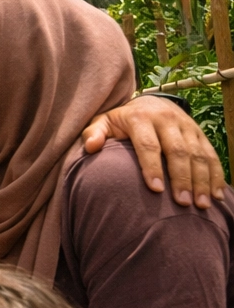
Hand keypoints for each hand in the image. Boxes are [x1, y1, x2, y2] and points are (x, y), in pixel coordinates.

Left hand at [82, 94, 225, 207]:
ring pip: (198, 154)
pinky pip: (212, 154)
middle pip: (178, 151)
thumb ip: (93, 133)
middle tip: (182, 202)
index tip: (156, 190)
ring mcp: (187, 126)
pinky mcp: (200, 133)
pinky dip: (216, 175)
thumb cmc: (121, 121)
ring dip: (202, 180)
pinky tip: (217, 195)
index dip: (153, 167)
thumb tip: (90, 147)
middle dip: (182, 178)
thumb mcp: (104, 122)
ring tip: (201, 204)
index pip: (148, 145)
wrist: (148, 102)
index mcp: (140, 117)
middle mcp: (167, 119)